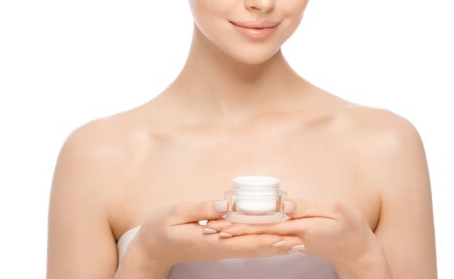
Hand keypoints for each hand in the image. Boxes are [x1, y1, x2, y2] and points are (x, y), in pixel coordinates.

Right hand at [124, 199, 304, 272]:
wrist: (150, 249)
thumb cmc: (160, 227)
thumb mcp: (176, 213)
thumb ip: (201, 209)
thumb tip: (225, 204)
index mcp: (208, 239)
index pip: (242, 240)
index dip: (265, 237)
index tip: (285, 234)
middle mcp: (218, 248)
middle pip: (253, 248)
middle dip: (278, 244)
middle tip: (302, 240)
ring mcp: (219, 250)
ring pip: (251, 250)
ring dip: (274, 247)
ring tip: (296, 243)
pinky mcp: (219, 247)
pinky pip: (244, 247)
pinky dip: (262, 245)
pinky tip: (274, 242)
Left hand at [203, 199, 390, 276]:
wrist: (359, 251)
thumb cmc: (351, 226)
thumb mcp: (335, 210)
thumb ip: (308, 208)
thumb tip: (283, 205)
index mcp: (301, 228)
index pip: (266, 225)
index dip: (243, 224)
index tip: (222, 222)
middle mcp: (292, 238)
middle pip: (257, 234)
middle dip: (232, 231)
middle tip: (209, 228)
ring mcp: (292, 241)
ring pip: (261, 238)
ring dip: (238, 235)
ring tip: (216, 231)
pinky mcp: (294, 242)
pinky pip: (269, 239)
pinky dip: (253, 237)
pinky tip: (240, 235)